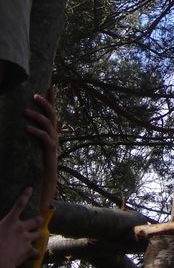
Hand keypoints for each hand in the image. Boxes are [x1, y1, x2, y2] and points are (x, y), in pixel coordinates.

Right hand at [0, 188, 41, 267]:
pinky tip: (35, 256)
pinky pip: (36, 252)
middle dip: (38, 220)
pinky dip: (36, 254)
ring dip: (38, 236)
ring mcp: (26, 239)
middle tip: (39, 220)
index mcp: (10, 222)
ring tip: (38, 237)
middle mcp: (20, 228)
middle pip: (36, 220)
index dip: (25, 195)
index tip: (30, 189)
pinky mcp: (28, 251)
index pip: (19, 204)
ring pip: (38, 234)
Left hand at [24, 89, 58, 208]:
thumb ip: (36, 136)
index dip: (52, 100)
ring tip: (25, 111)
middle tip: (34, 95)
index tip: (51, 87)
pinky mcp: (50, 150)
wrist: (47, 180)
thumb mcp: (38, 146)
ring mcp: (54, 141)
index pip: (53, 112)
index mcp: (52, 132)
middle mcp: (55, 134)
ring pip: (47, 123)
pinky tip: (26, 128)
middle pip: (52, 114)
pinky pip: (44, 137)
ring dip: (36, 116)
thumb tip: (25, 126)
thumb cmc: (40, 163)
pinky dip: (35, 131)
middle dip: (45, 103)